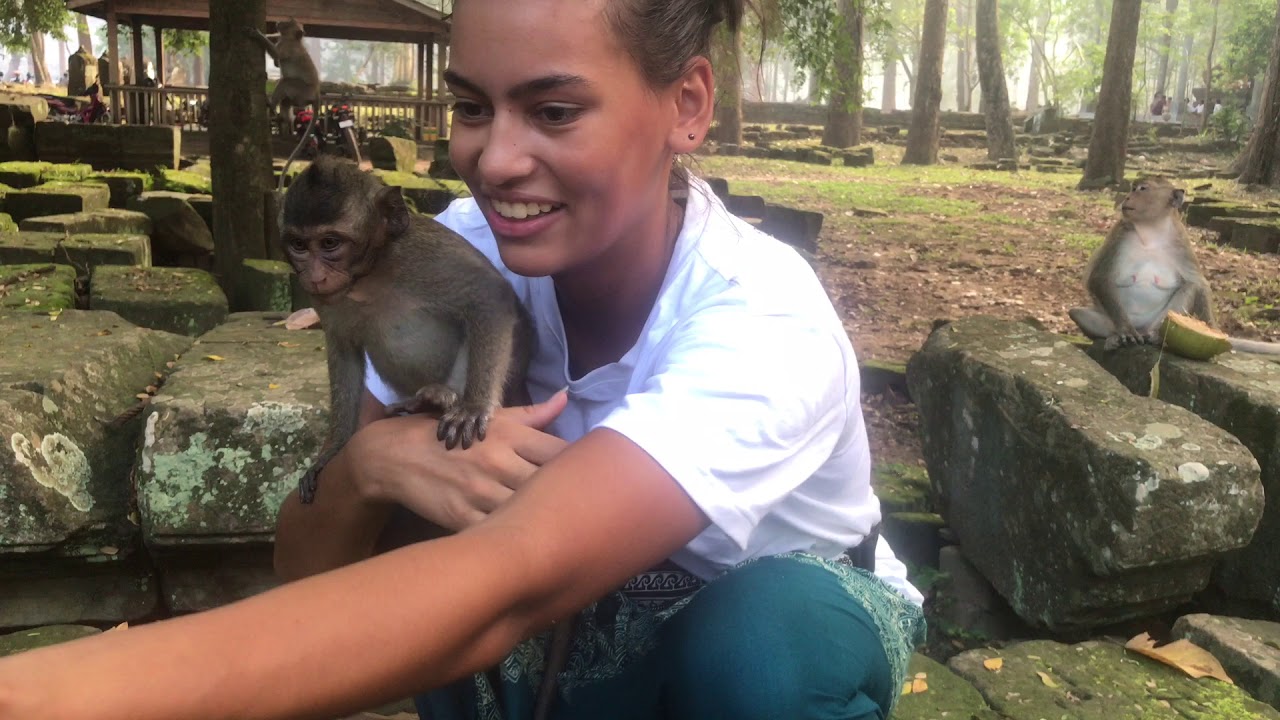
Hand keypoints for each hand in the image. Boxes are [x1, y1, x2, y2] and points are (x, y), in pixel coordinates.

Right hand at [347, 390, 568, 532]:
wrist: (392, 455)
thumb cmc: (449, 433)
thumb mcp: (490, 418)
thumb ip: (533, 414)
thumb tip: (566, 398)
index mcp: (509, 434)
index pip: (561, 452)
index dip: (581, 467)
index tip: (588, 478)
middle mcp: (498, 461)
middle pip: (550, 484)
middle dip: (569, 497)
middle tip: (585, 509)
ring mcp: (480, 492)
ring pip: (528, 512)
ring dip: (545, 521)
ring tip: (561, 529)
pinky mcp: (462, 518)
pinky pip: (498, 533)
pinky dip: (514, 538)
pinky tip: (526, 542)